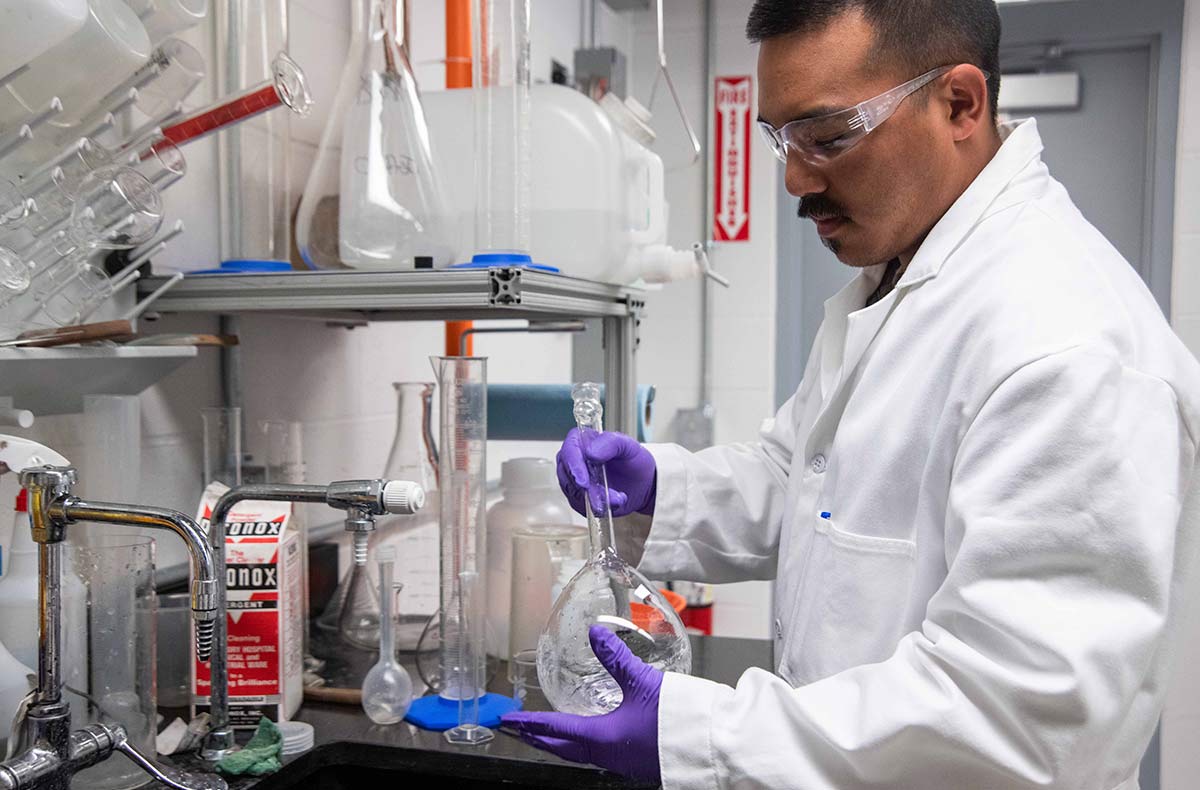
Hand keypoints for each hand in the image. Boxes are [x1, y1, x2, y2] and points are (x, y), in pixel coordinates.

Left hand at [501, 626, 662, 784]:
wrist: (708, 749)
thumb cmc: (675, 720)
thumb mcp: (643, 682)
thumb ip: (616, 657)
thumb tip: (595, 632)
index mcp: (600, 738)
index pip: (554, 730)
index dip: (529, 723)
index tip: (508, 721)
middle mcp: (606, 754)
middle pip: (561, 748)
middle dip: (538, 738)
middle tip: (519, 730)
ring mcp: (621, 761)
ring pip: (579, 753)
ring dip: (559, 743)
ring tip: (547, 733)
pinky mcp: (635, 761)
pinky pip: (598, 754)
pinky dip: (582, 744)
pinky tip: (589, 734)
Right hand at [556, 429, 656, 517]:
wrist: (642, 482)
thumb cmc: (633, 460)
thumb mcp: (627, 445)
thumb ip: (609, 443)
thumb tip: (590, 452)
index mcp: (580, 441)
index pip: (568, 451)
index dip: (574, 467)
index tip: (584, 482)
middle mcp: (573, 460)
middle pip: (568, 476)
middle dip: (588, 489)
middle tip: (607, 496)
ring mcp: (574, 481)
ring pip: (574, 493)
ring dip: (596, 500)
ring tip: (618, 498)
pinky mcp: (579, 498)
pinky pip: (582, 506)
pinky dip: (598, 507)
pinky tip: (615, 502)